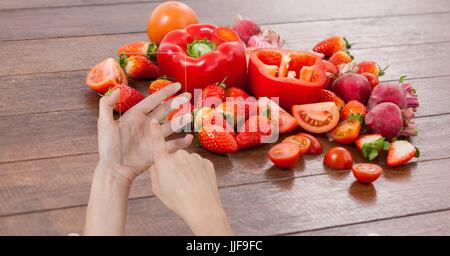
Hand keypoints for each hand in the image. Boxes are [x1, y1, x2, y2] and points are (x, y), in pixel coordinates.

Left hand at [97, 83, 192, 184]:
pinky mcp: (158, 149)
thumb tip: (117, 89)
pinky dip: (182, 142)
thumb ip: (107, 105)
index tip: (177, 85)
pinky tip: (189, 138)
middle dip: (177, 103)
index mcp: (136, 115)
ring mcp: (153, 137)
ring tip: (189, 116)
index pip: (153, 100)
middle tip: (188, 96)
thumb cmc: (107, 148)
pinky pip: (172, 144)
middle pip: (165, 110)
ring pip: (171, 125)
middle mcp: (147, 124)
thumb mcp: (104, 124)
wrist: (114, 170)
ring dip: (181, 120)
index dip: (165, 92)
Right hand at [149, 118, 232, 235]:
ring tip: (188, 186)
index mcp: (164, 161)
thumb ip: (154, 173)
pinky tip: (197, 184)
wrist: (202, 207)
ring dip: (186, 170)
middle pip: (174, 156)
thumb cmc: (177, 200)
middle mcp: (179, 155)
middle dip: (174, 166)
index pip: (157, 142)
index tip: (154, 121)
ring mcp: (195, 157)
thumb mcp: (157, 189)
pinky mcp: (206, 162)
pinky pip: (199, 165)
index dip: (155, 131)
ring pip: (187, 161)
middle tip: (176, 184)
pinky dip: (197, 173)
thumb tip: (156, 164)